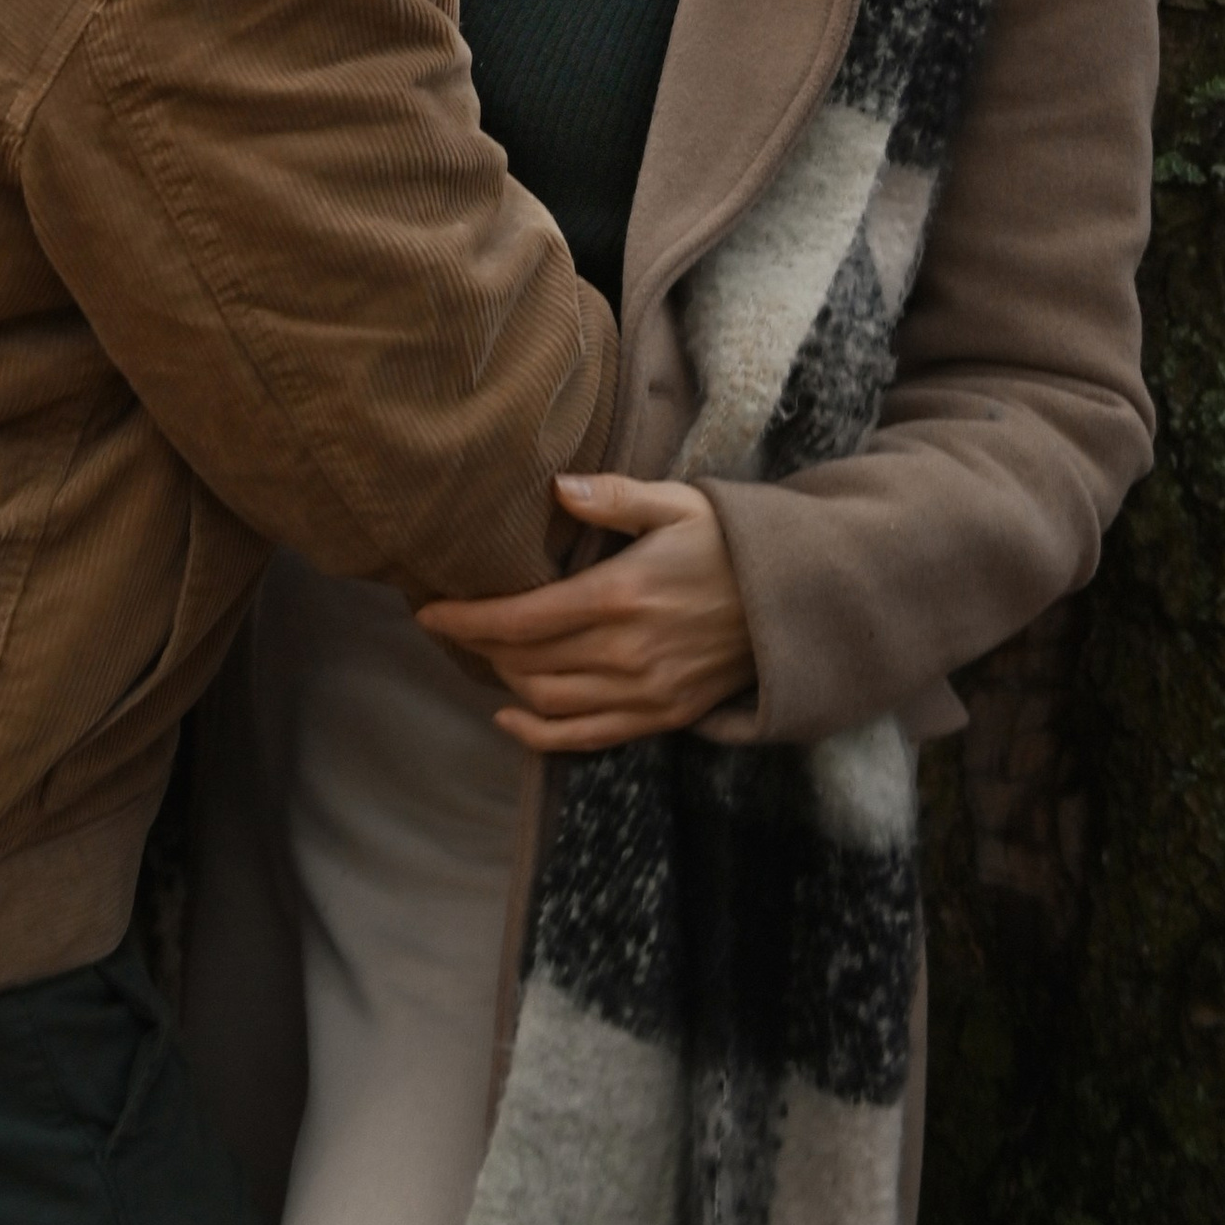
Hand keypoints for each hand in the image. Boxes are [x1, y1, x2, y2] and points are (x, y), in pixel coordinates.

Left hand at [414, 475, 754, 750]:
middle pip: (525, 662)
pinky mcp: (660, 717)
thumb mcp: (678, 503)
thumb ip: (614, 497)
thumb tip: (557, 487)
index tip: (429, 612)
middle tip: (453, 625)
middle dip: (480, 646)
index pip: (521, 619)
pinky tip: (510, 717)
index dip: (467, 620)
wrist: (795, 602)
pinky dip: (539, 735)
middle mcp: (626, 652)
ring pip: (548, 701)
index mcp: (621, 595)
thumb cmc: (729, 543)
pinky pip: (586, 738)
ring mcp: (644, 692)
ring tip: (485, 654)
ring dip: (506, 681)